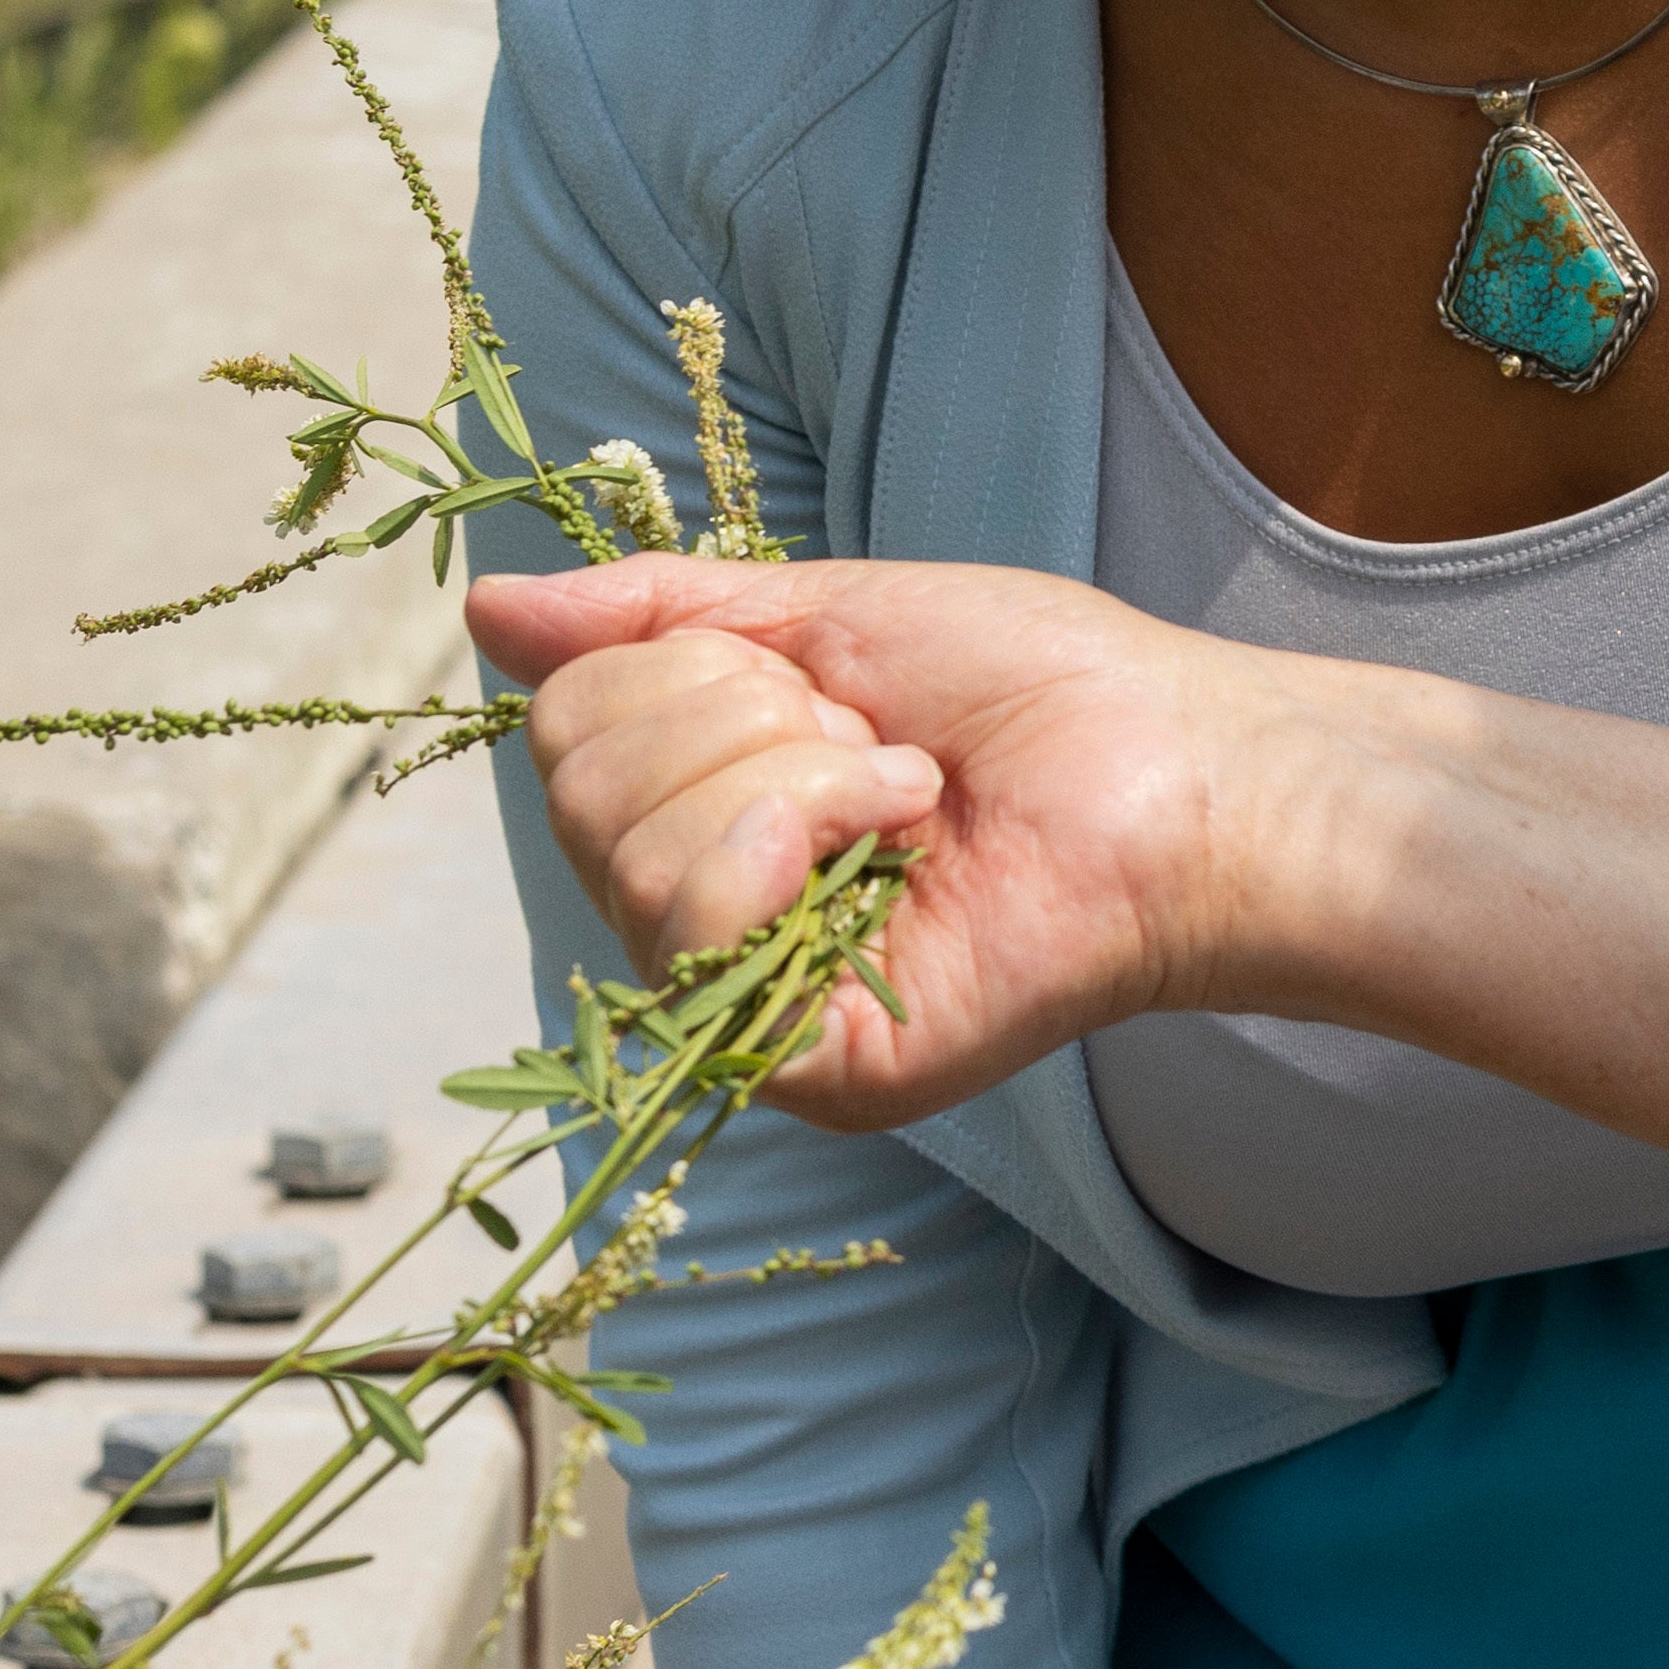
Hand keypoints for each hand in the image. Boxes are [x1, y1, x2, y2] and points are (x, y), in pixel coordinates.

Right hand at [469, 552, 1290, 1128]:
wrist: (1182, 764)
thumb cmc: (1039, 689)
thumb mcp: (825, 617)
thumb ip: (656, 618)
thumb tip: (486, 609)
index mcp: (699, 817)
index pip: (565, 725)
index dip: (692, 667)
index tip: (824, 680)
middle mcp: (700, 918)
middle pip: (577, 785)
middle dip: (742, 716)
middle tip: (876, 742)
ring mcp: (744, 1000)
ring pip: (627, 853)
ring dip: (791, 775)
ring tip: (909, 793)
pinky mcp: (798, 1059)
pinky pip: (688, 936)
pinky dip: (790, 841)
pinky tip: (900, 840)